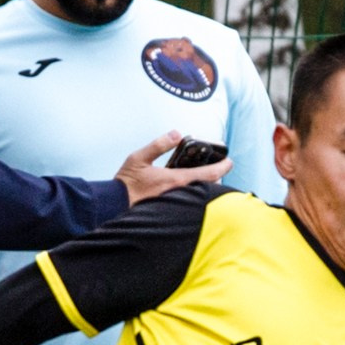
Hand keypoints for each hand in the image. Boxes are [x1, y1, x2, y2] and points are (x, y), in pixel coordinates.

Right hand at [115, 130, 231, 205]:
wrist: (114, 205)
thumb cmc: (126, 183)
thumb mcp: (139, 157)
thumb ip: (159, 145)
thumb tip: (176, 133)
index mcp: (175, 180)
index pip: (208, 174)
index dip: (222, 167)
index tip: (230, 161)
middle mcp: (179, 195)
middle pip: (207, 187)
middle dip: (215, 177)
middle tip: (218, 168)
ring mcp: (176, 204)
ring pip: (199, 195)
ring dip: (204, 186)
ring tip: (204, 176)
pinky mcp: (170, 210)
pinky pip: (189, 202)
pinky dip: (194, 194)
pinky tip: (188, 188)